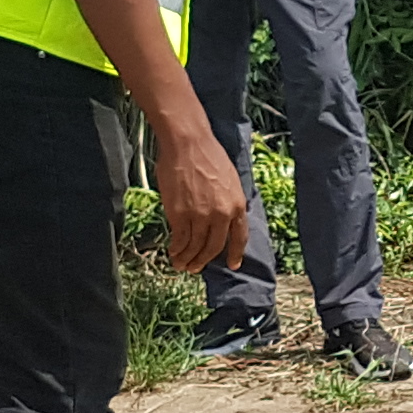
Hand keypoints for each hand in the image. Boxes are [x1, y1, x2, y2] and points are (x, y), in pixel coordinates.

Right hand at [151, 126, 248, 274]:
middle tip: (197, 268)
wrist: (188, 144)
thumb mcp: (230, 180)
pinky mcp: (179, 214)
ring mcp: (200, 216)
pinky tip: (173, 252)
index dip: (235, 254)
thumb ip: (230, 201)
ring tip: (182, 265)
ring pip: (195, 246)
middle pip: (214, 247)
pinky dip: (176, 249)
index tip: (233, 265)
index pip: (239, 237)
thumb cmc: (208, 155)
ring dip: (188, 259)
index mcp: (237, 205)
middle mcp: (221, 215)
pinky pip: (179, 239)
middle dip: (204, 260)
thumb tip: (226, 217)